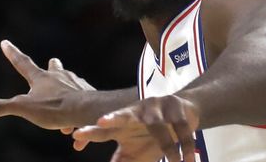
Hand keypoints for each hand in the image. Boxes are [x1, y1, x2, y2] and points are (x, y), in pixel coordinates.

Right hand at [0, 40, 95, 129]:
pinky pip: (82, 103)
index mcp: (41, 78)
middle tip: (53, 62)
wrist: (86, 110)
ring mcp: (76, 84)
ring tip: (63, 106)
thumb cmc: (53, 108)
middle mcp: (60, 77)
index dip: (12, 53)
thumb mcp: (23, 108)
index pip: (22, 63)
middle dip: (53, 66)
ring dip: (66, 91)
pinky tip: (76, 129)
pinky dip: (77, 113)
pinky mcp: (89, 94)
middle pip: (55, 68)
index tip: (5, 42)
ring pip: (71, 84)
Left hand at [72, 95, 199, 161]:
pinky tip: (190, 159)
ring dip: (168, 148)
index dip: (90, 133)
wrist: (183, 112)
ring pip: (159, 130)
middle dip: (113, 119)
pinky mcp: (176, 108)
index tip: (75, 136)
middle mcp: (136, 113)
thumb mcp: (136, 152)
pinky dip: (186, 147)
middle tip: (101, 122)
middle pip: (123, 116)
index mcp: (122, 125)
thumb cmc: (152, 135)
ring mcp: (156, 108)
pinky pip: (182, 131)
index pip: (103, 131)